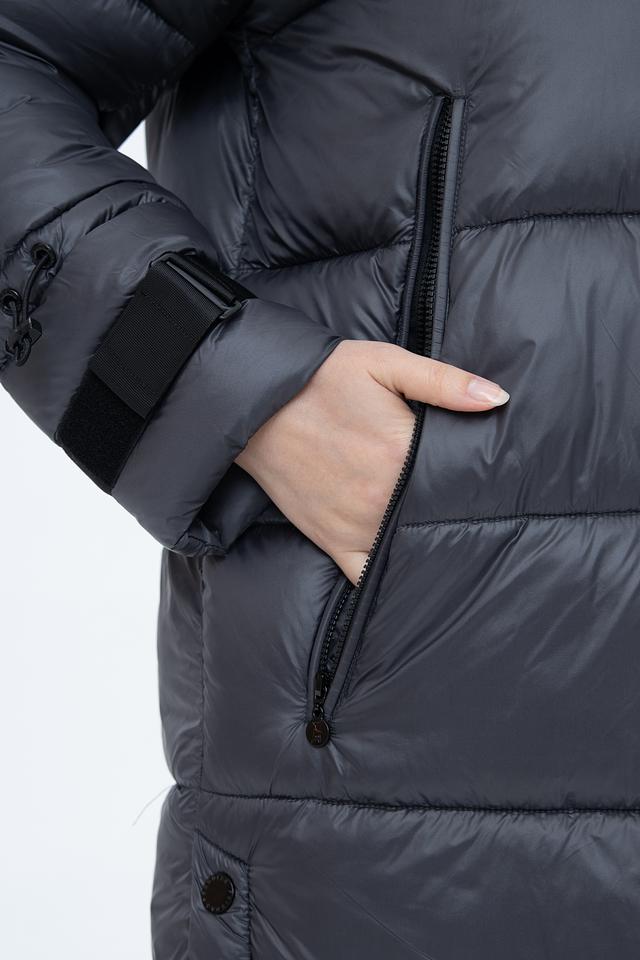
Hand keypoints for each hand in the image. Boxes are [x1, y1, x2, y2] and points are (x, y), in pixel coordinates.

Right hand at [235, 340, 508, 584]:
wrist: (255, 401)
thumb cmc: (322, 376)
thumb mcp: (385, 363)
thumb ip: (444, 382)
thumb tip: (498, 399)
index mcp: (400, 453)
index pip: (460, 479)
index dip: (480, 478)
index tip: (494, 478)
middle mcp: (380, 498)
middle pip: (437, 516)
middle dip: (456, 509)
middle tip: (477, 503)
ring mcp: (355, 525)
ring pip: (410, 550)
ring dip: (428, 543)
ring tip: (447, 532)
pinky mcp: (331, 540)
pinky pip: (368, 576)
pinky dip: (390, 576)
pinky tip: (408, 566)